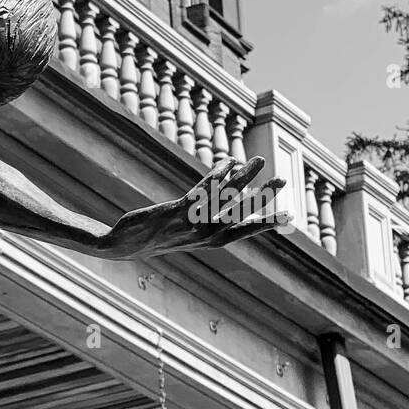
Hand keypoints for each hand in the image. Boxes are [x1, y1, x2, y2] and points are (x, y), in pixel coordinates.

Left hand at [99, 157, 290, 258]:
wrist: (119, 247)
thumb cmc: (151, 240)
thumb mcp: (180, 235)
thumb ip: (202, 223)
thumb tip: (219, 206)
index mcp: (206, 242)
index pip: (241, 232)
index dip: (265, 224)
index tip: (290, 216)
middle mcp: (201, 235)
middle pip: (238, 214)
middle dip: (262, 197)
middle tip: (284, 180)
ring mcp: (188, 224)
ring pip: (222, 200)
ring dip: (243, 179)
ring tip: (259, 160)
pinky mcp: (173, 212)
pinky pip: (200, 192)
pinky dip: (216, 177)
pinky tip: (229, 162)